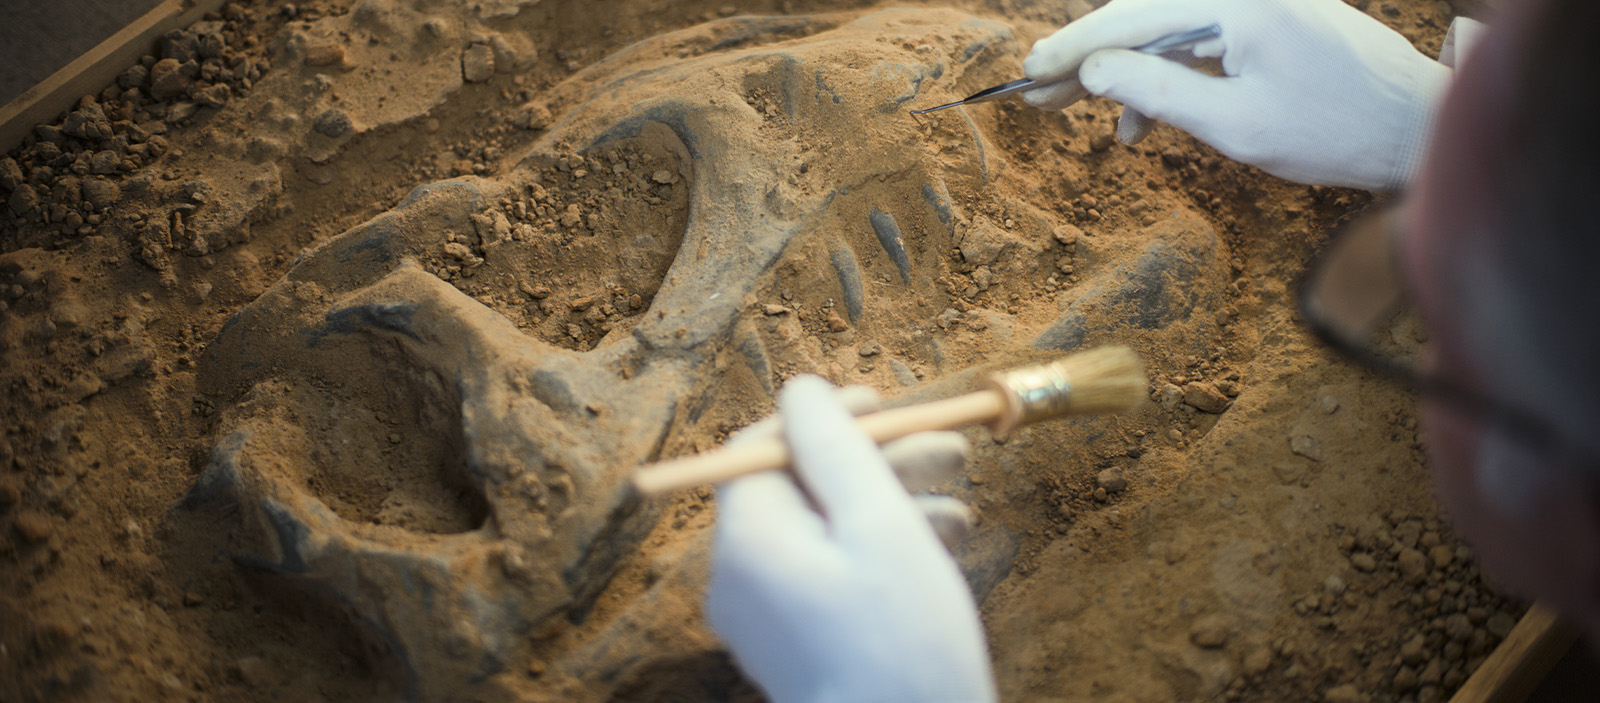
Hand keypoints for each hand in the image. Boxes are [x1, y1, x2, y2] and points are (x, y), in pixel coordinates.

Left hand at [706, 376, 996, 702]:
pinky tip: (940, 545)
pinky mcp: (795, 642)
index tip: (884, 406)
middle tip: (951, 449)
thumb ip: (834, 445)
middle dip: (875, 460)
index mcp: (746, 538)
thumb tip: (800, 389)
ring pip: (822, 529)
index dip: (823, 418)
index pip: (760, 446)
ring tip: (963, 504)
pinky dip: (877, 550)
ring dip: (890, 503)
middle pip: (797, 486)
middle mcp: (740, 574)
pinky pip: (827, 572)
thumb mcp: (877, 521)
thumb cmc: (900, 639)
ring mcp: (765, 614)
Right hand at [1021, 0, 1452, 190]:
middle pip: (1145, 16)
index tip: (1029, 71)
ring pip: (1168, 29)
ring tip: (1084, 114)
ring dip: (1126, 72)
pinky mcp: (1273, 18)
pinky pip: (1201, 39)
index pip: (1133, 18)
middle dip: (1090, 57)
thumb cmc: (1335, 132)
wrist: (1417, 129)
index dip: (1074, 47)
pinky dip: (1167, 74)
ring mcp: (1263, 0)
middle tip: (1039, 94)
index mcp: (1239, 1)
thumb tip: (1093, 71)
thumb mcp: (1234, 126)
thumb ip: (1157, 93)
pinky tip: (1143, 119)